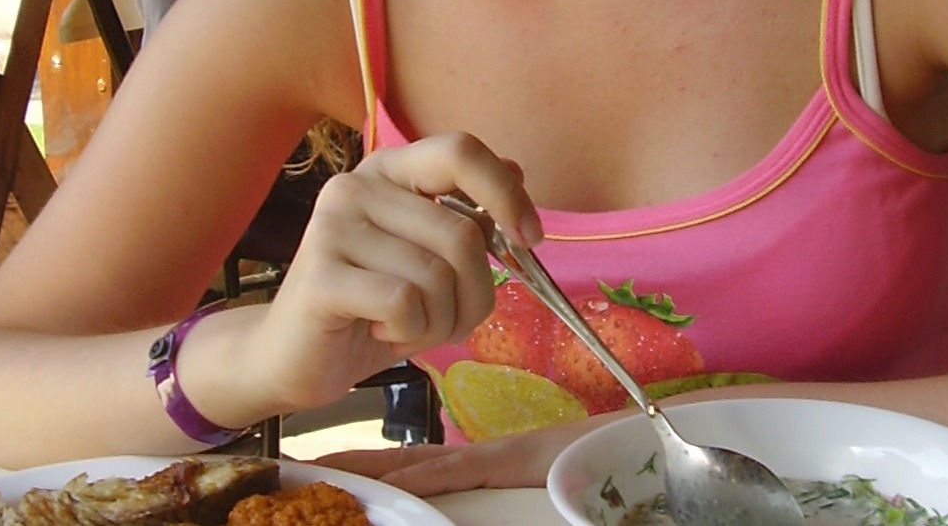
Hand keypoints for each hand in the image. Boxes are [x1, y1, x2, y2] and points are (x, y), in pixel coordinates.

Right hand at [247, 132, 540, 412]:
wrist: (291, 357)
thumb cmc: (370, 306)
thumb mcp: (428, 257)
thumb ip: (466, 214)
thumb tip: (516, 169)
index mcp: (390, 170)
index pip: (461, 151)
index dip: (506, 193)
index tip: (529, 237)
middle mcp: (358, 185)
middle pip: (462, 232)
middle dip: (474, 292)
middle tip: (449, 319)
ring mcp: (334, 226)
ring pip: (437, 275)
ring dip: (441, 321)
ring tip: (409, 326)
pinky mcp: (321, 276)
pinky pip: (406, 304)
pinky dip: (411, 332)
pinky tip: (382, 331)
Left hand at [319, 413, 603, 493]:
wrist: (638, 441)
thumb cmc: (601, 463)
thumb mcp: (544, 485)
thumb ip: (505, 495)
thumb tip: (462, 506)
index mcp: (489, 465)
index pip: (422, 468)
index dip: (377, 468)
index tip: (331, 469)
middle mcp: (484, 458)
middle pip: (410, 465)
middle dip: (361, 469)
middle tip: (309, 470)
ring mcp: (496, 459)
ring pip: (424, 468)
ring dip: (377, 473)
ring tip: (328, 472)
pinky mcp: (513, 462)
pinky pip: (461, 473)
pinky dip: (425, 477)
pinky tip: (394, 482)